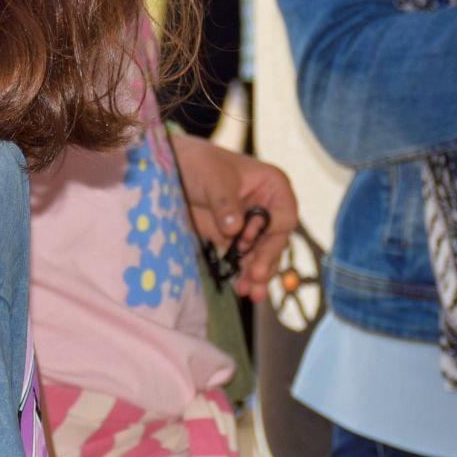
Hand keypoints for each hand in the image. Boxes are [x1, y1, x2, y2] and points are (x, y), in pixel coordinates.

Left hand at [168, 134, 297, 300]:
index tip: (246, 237)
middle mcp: (268, 208)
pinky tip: (241, 289)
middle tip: (254, 275)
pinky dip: (244, 275)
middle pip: (277, 240)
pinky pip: (245, 261)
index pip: (285, 215)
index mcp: (273, 186)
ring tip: (249, 292)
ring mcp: (253, 226)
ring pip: (264, 255)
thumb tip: (234, 229)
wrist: (171, 170)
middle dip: (266, 259)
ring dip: (258, 274)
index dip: (269, 229)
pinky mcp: (235, 240)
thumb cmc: (199, 163)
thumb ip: (225, 202)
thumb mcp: (213, 178)